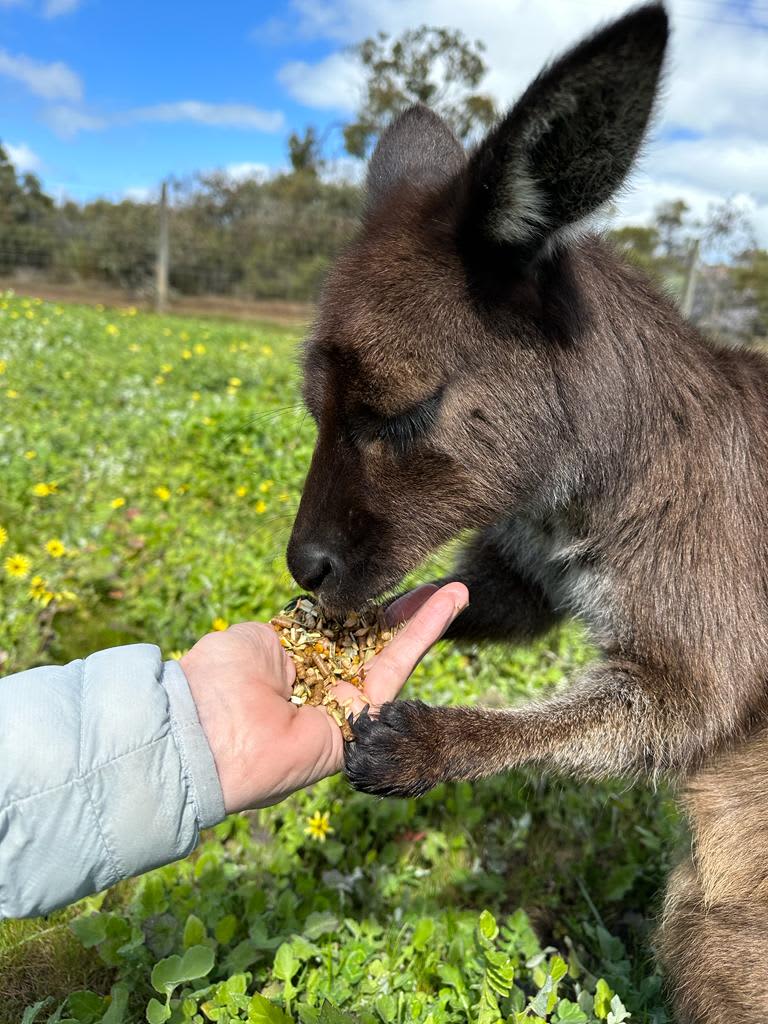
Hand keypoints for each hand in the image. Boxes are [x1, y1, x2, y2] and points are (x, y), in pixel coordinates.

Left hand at [181, 583, 468, 811]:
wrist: (205, 732)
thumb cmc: (218, 680)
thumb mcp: (258, 637)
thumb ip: (297, 625)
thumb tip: (320, 614)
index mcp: (292, 662)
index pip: (341, 631)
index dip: (369, 607)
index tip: (391, 582)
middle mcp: (320, 684)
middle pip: (374, 643)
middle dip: (406, 613)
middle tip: (439, 584)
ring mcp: (342, 704)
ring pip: (393, 656)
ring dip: (425, 621)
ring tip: (456, 590)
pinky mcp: (361, 721)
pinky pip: (395, 672)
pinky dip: (421, 637)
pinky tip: (443, 606)